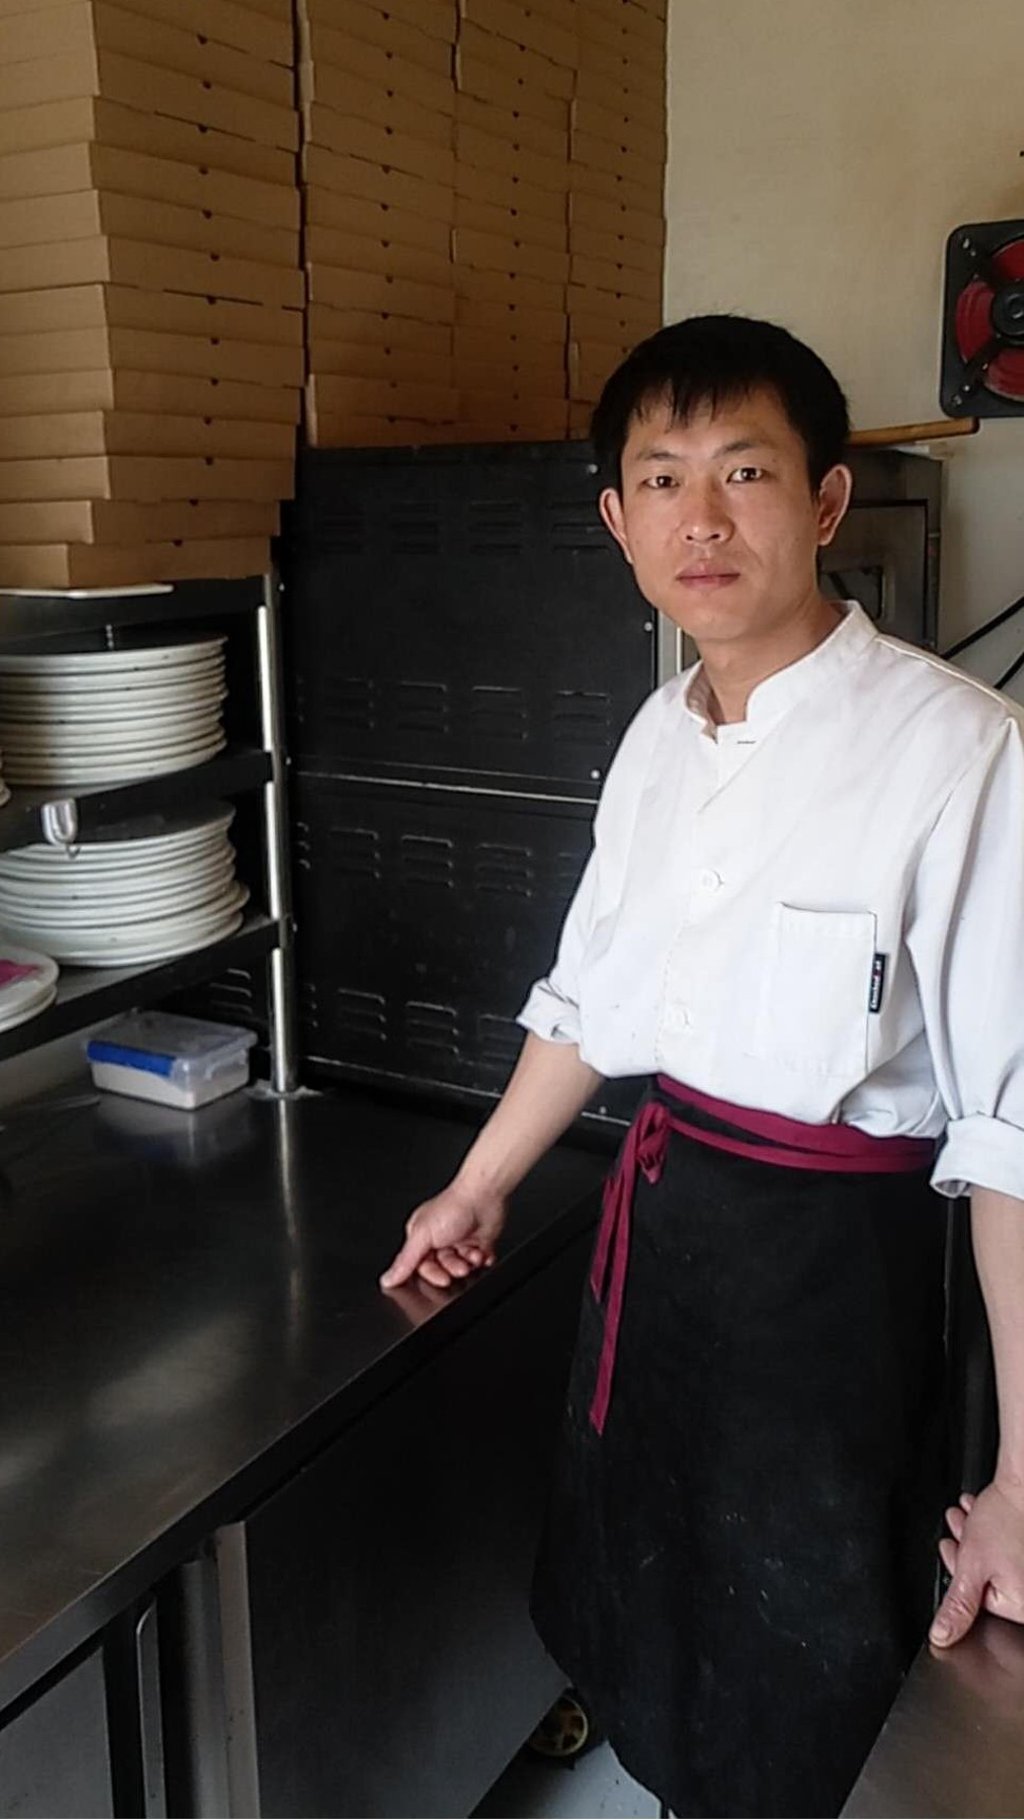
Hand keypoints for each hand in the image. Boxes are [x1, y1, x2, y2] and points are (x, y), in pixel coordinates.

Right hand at [379, 1179, 506, 1290]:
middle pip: (443, 1268)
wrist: (484, 1195)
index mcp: (421, 1237)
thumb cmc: (453, 1206)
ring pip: (461, 1266)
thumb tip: (387, 1278)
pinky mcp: (477, 1242)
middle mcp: (439, 1240)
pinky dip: (482, 1259)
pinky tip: (481, 1252)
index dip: (433, 1275)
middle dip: (453, 1268)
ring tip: (472, 1256)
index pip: (422, 1266)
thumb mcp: (422, 1235)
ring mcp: (459, 1241)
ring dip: (469, 1263)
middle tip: (460, 1266)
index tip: (443, 1279)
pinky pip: (478, 1261)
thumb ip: (406, 1261)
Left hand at [930, 1479, 1023, 1646]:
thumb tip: (943, 1636)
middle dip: (966, 1550)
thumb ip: (957, 1605)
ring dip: (976, 1538)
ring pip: (995, 1560)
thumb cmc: (1008, 1518)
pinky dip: (993, 1533)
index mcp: (1022, 1606)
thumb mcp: (972, 1565)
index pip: (978, 1601)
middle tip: (957, 1529)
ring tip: (967, 1516)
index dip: (959, 1572)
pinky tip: (982, 1514)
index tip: (950, 1549)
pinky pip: (1009, 1549)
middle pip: (986, 1580)